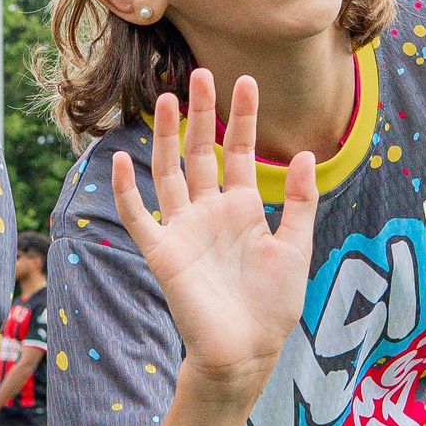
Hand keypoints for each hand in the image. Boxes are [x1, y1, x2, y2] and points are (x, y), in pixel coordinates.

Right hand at [112, 74, 317, 406]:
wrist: (246, 351)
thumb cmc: (272, 306)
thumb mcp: (297, 248)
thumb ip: (300, 202)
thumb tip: (303, 154)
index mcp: (243, 209)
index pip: (240, 152)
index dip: (242, 118)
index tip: (245, 80)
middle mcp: (210, 213)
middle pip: (200, 153)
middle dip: (201, 114)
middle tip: (200, 74)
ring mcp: (183, 230)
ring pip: (169, 173)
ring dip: (167, 138)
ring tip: (167, 100)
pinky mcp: (162, 253)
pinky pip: (139, 217)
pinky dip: (127, 190)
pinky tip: (122, 160)